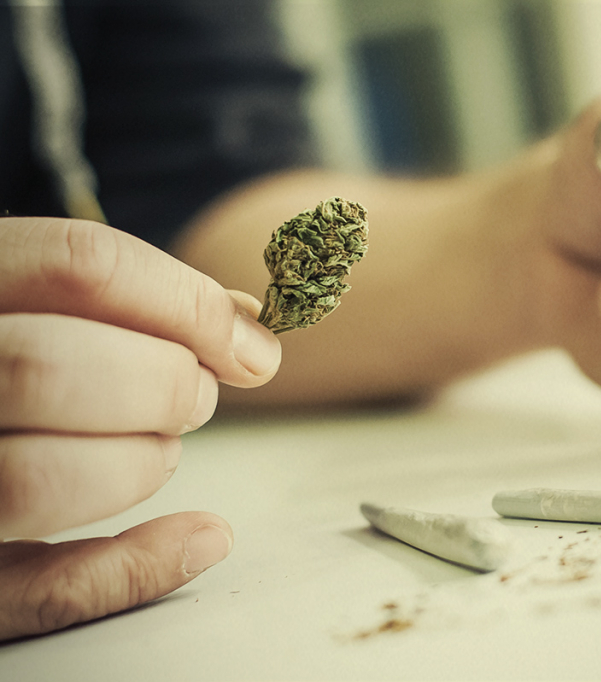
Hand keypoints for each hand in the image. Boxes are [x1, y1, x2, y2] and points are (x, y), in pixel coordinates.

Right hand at [0, 217, 280, 639]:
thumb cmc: (2, 354)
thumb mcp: (26, 299)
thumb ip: (118, 304)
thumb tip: (246, 326)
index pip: (79, 264)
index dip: (187, 304)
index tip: (248, 342)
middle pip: (52, 368)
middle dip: (160, 384)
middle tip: (194, 397)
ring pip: (33, 480)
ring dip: (139, 465)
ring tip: (160, 450)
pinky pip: (36, 593)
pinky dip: (134, 570)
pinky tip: (201, 537)